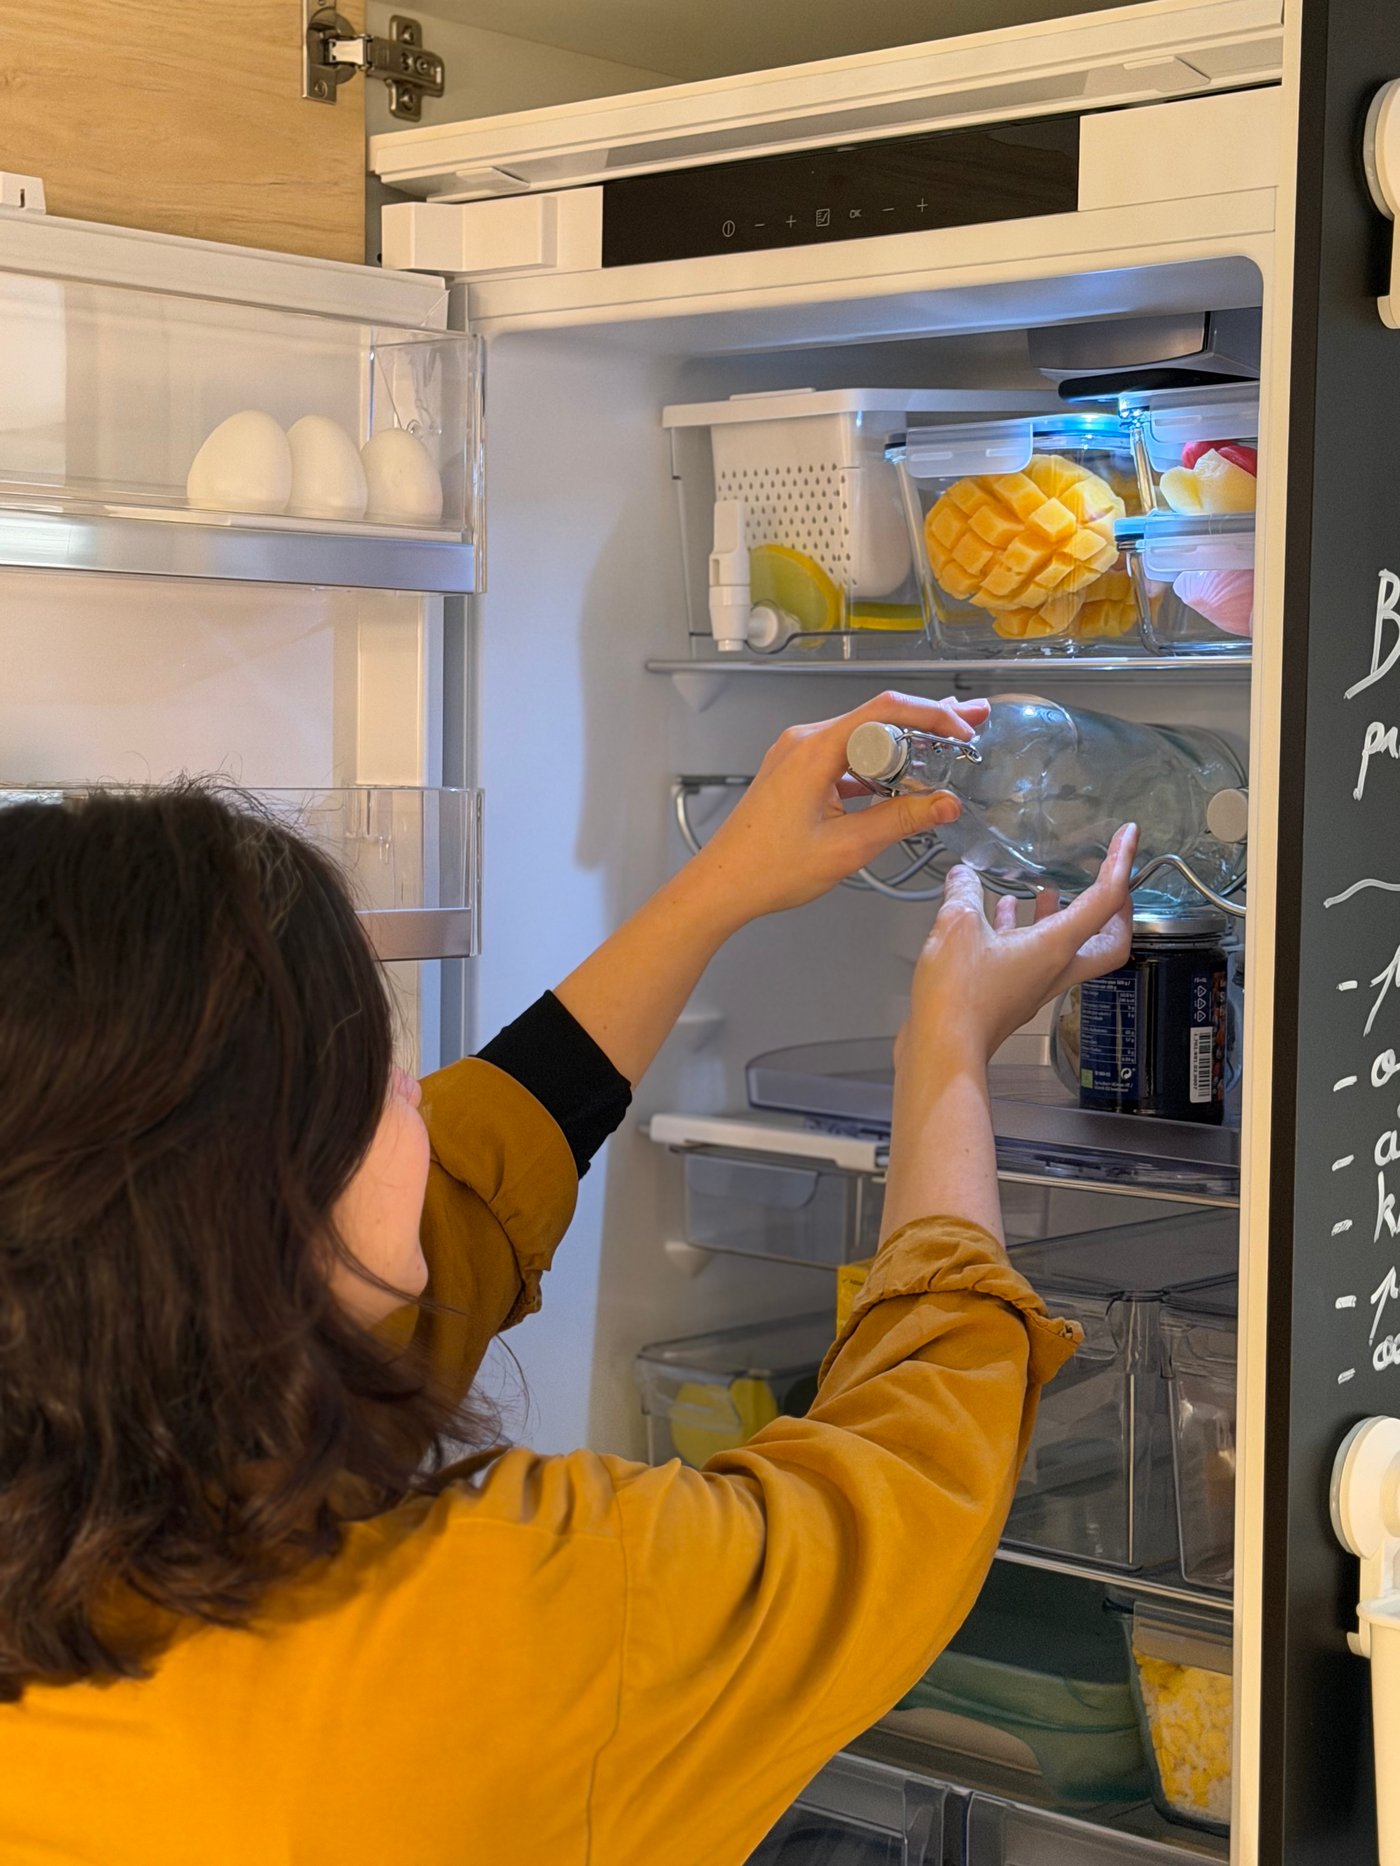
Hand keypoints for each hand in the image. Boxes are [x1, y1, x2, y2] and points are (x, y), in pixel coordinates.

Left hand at [688, 690, 990, 929]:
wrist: (722, 885)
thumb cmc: (767, 868)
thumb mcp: (847, 847)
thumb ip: (901, 820)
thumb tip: (945, 804)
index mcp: (814, 750)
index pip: (885, 711)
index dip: (931, 715)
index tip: (962, 730)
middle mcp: (804, 742)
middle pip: (877, 718)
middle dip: (927, 723)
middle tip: (969, 728)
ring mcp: (798, 755)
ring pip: (863, 738)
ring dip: (904, 747)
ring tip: (946, 753)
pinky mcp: (797, 772)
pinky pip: (846, 757)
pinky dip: (877, 766)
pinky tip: (904, 782)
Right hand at [899, 824, 1138, 1069]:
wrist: (943, 1049)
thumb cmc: (959, 996)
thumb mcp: (957, 926)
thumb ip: (964, 893)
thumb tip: (964, 875)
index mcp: (1056, 947)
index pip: (1105, 900)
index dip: (1120, 863)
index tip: (1129, 837)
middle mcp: (1055, 968)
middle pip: (1108, 941)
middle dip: (1116, 910)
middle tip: (1109, 882)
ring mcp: (1034, 984)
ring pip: (1067, 948)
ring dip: (1065, 917)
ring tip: (1049, 889)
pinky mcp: (1011, 994)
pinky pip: (1031, 956)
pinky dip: (1025, 932)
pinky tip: (1000, 915)